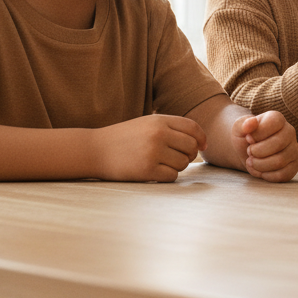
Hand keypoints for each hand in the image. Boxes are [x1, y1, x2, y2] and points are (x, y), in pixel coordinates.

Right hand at [91, 115, 206, 181]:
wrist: (94, 150)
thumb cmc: (124, 138)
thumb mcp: (147, 124)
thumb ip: (171, 128)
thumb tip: (200, 142)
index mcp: (159, 121)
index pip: (192, 127)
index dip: (201, 138)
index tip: (202, 146)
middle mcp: (158, 134)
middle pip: (191, 147)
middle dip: (189, 154)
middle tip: (178, 158)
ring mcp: (152, 152)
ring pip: (183, 163)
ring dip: (177, 166)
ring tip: (161, 164)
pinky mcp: (146, 170)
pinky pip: (172, 176)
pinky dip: (168, 176)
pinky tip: (156, 173)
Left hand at [232, 111, 297, 181]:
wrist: (249, 152)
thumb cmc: (246, 138)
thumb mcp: (239, 128)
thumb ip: (243, 124)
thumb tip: (250, 123)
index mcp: (277, 119)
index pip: (273, 123)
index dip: (257, 134)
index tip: (249, 138)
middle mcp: (290, 132)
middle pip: (278, 144)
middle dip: (257, 151)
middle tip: (249, 152)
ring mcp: (294, 150)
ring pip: (279, 161)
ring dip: (259, 165)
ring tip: (252, 162)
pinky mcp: (293, 166)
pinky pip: (282, 175)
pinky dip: (266, 175)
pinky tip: (259, 170)